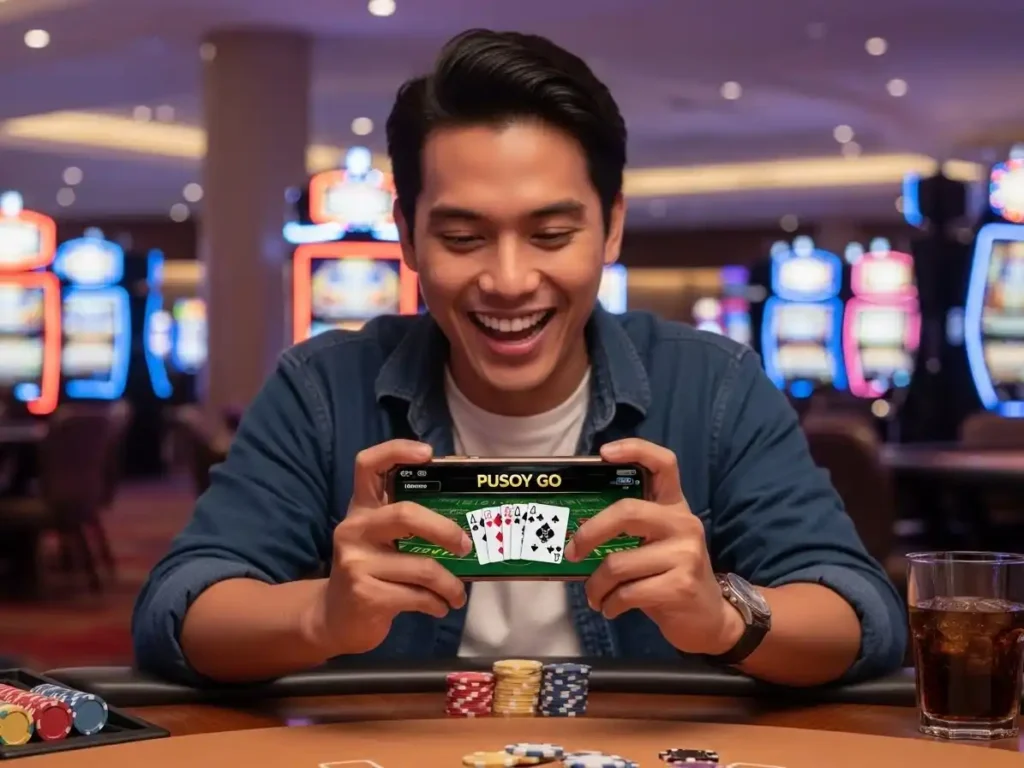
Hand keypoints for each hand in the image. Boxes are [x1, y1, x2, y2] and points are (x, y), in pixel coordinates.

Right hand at [301, 440, 471, 656]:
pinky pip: (417, 595)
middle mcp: (354, 529)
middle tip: (466, 546)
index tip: (429, 454)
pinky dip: (437, 603)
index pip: (368, 465)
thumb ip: (409, 525)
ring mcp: (356, 562)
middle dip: (445, 530)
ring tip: (457, 594)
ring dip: (450, 584)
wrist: (333, 619)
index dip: (397, 451)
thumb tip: (466, 520)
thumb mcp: (380, 541)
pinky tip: (439, 607)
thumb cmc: (369, 572)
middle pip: (406, 514)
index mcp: (361, 508)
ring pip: (421, 567)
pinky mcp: (364, 594)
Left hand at [564, 438, 743, 655]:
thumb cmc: (671, 575)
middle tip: (572, 553)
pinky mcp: (681, 586)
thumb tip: (576, 530)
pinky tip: (611, 608)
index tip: (604, 453)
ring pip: (619, 563)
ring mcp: (686, 554)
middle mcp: (683, 524)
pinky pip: (628, 593)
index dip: (635, 450)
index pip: (664, 463)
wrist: (709, 617)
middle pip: (627, 512)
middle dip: (590, 533)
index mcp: (674, 506)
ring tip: (594, 595)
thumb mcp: (657, 543)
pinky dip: (610, 604)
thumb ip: (630, 530)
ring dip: (596, 585)